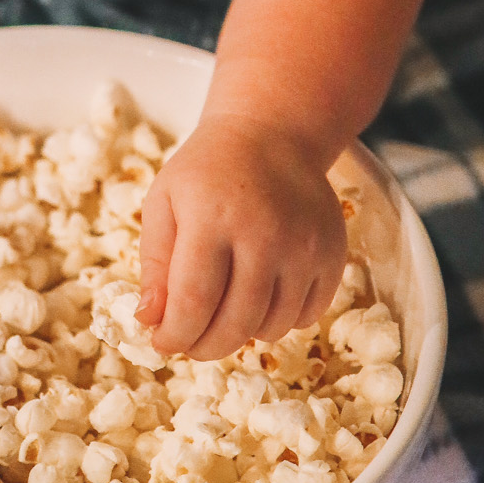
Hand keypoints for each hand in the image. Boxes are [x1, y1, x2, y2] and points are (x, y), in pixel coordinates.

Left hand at [136, 113, 346, 361]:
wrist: (270, 135)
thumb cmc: (206, 172)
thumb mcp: (163, 204)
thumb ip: (155, 265)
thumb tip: (150, 322)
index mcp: (212, 217)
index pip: (194, 301)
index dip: (175, 334)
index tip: (162, 343)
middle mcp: (265, 233)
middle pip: (236, 322)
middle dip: (205, 346)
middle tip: (190, 345)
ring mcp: (305, 246)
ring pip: (273, 326)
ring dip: (242, 334)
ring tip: (223, 315)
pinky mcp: (333, 255)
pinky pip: (307, 316)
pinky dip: (279, 320)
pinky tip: (258, 299)